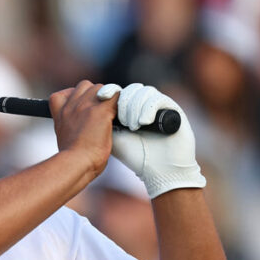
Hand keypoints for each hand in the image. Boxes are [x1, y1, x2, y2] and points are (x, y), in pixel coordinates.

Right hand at [50, 81, 117, 177]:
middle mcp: (71, 106)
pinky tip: (119, 116)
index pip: (62, 94)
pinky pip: (116, 96)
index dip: (74, 96)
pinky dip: (120, 103)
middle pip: (86, 86)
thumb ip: (70, 124)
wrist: (75, 164)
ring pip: (101, 88)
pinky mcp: (101, 111)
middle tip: (99, 112)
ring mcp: (86, 107)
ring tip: (109, 115)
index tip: (80, 107)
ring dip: (107, 98)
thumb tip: (83, 125)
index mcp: (60, 114)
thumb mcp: (63, 138)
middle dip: (94, 96)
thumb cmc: (72, 159)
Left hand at [98, 83, 206, 198]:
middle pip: (131, 89)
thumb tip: (87, 106)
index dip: (110, 91)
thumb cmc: (134, 156)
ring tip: (132, 126)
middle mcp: (144, 105)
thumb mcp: (112, 136)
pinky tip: (143, 122)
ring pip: (144, 92)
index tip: (101, 96)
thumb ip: (101, 120)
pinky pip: (158, 99)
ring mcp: (158, 106)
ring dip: (135, 107)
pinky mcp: (172, 109)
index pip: (118, 91)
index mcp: (129, 109)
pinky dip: (148, 109)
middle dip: (123, 102)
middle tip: (120, 120)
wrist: (158, 169)